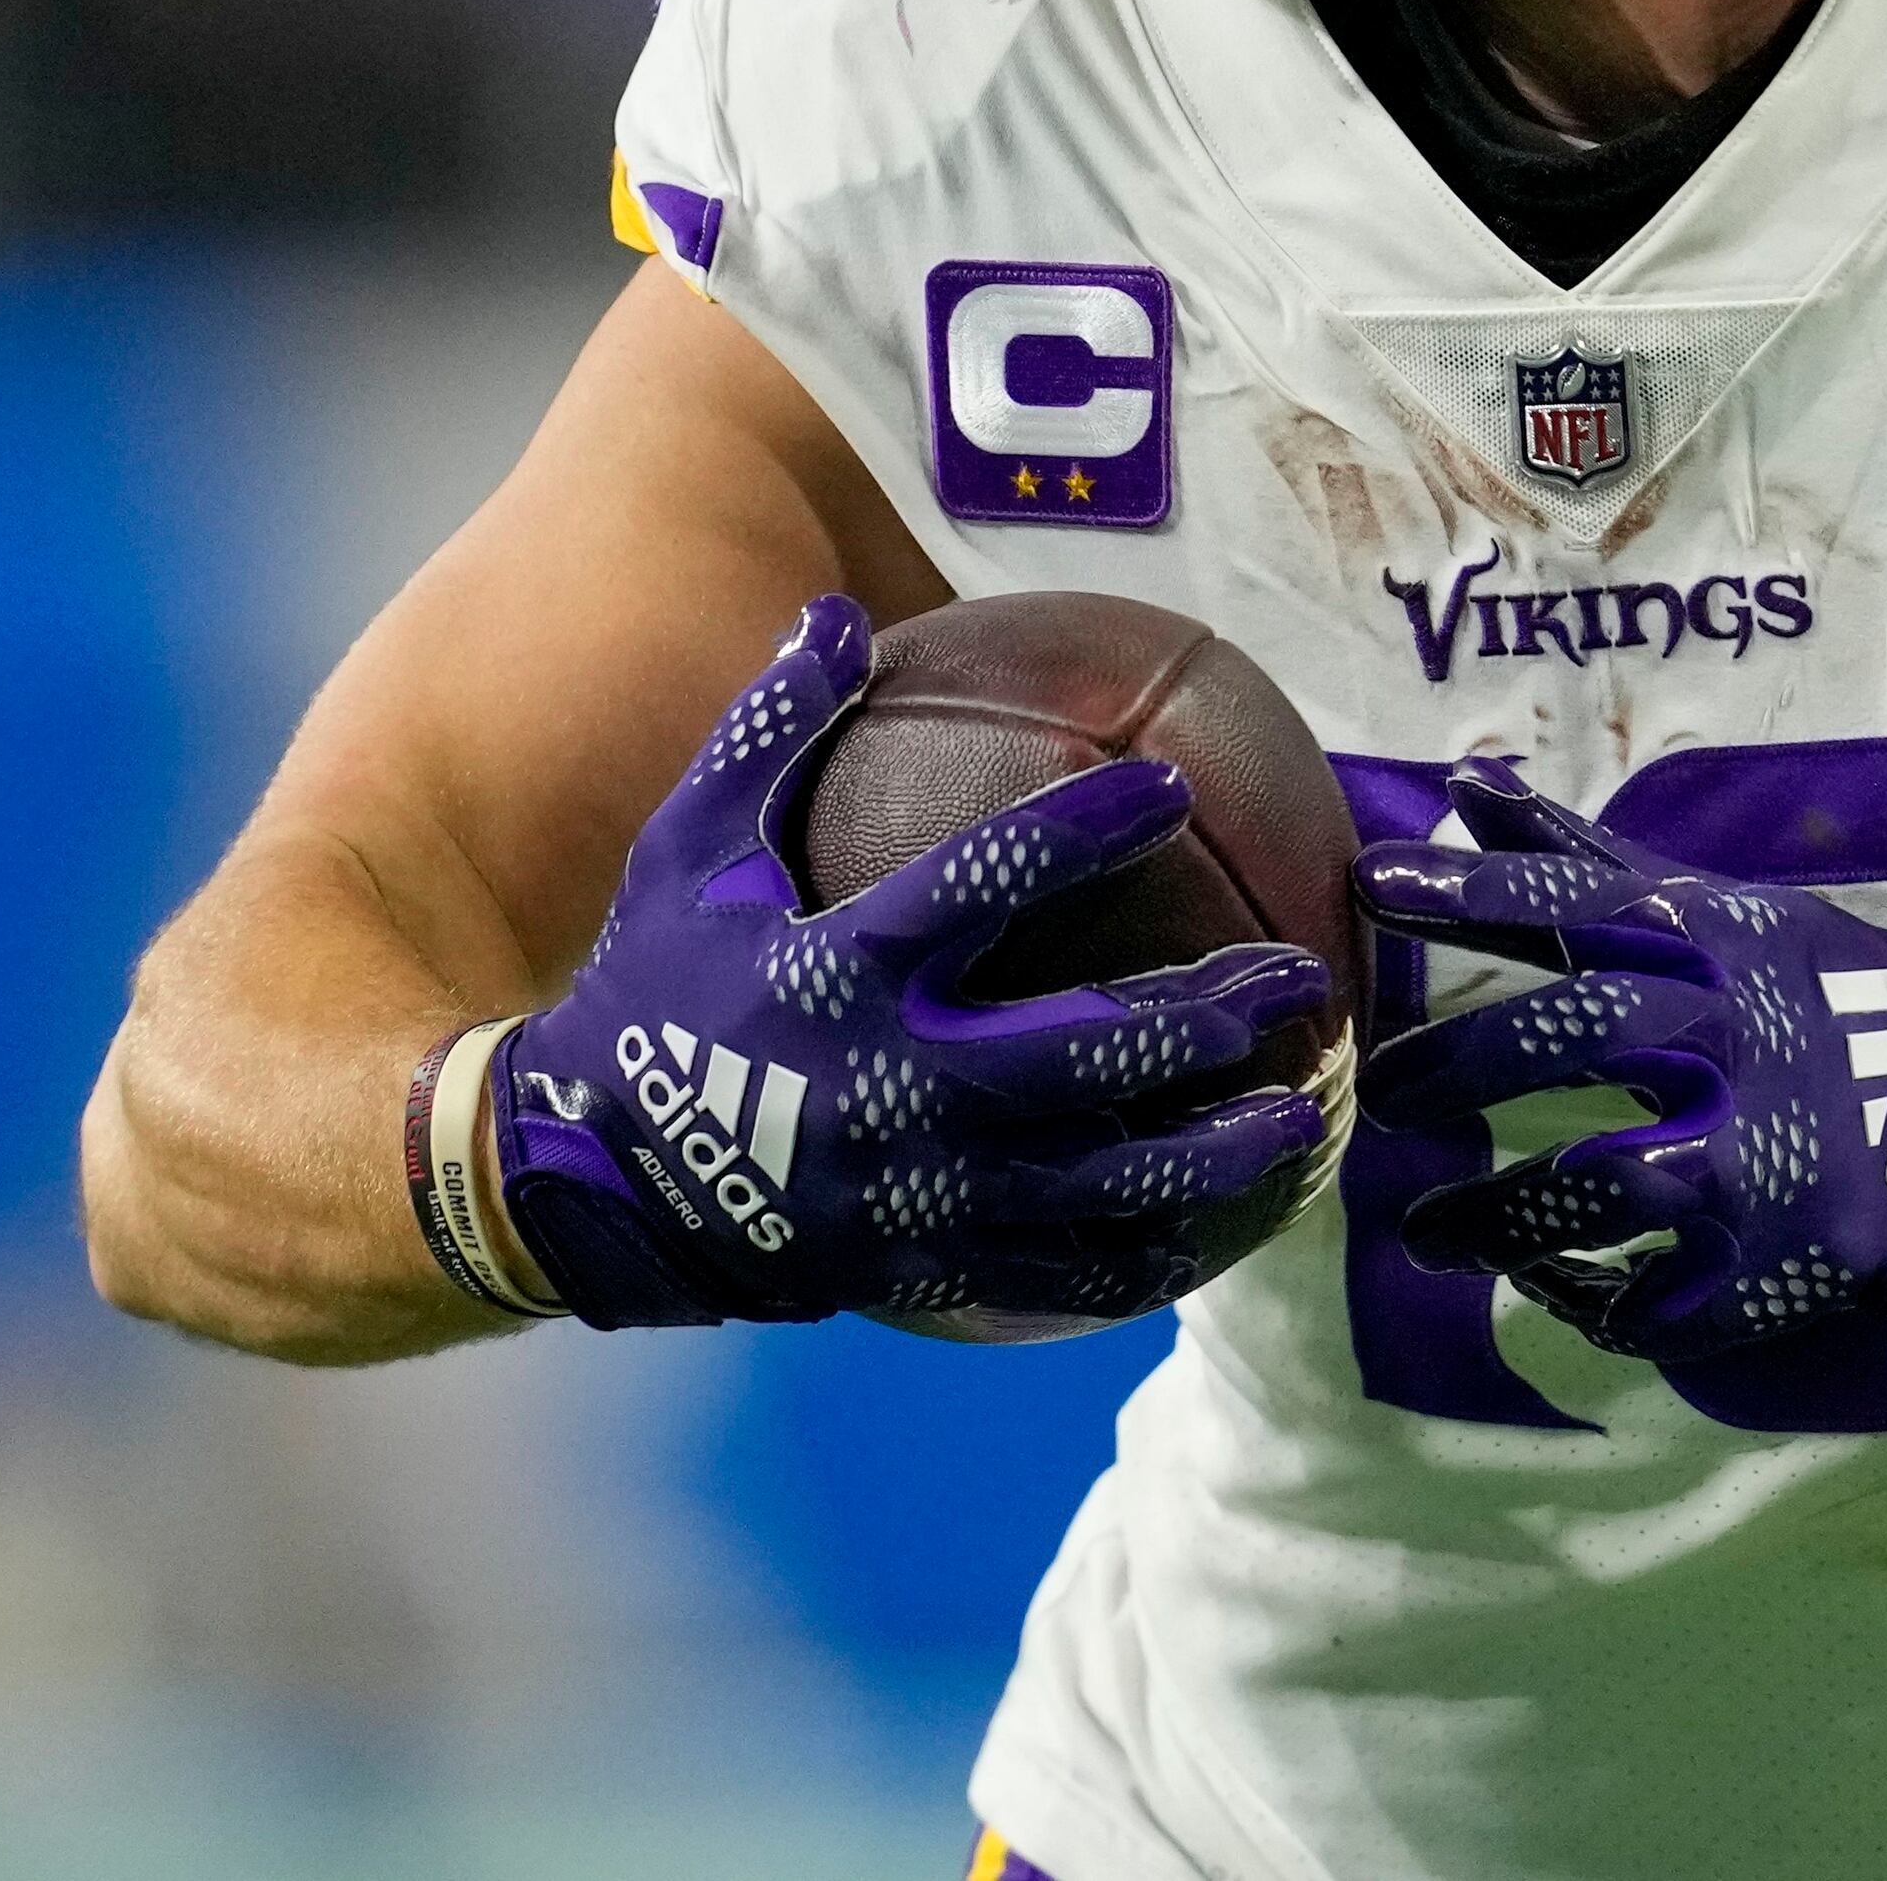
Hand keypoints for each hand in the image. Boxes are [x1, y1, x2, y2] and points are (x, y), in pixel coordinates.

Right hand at [494, 597, 1331, 1329]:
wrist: (584, 1183)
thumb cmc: (650, 991)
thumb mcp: (688, 852)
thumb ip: (768, 733)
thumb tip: (834, 612)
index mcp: (841, 969)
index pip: (982, 883)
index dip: (1081, 830)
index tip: (1167, 781)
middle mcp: (892, 1084)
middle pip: (1082, 1051)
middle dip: (1203, 1016)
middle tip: (1298, 977)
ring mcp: (914, 1190)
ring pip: (1096, 1181)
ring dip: (1211, 1155)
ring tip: (1303, 1118)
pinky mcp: (921, 1266)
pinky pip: (1057, 1273)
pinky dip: (1148, 1258)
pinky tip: (1223, 1233)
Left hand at [1355, 768, 1886, 1358]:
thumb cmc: (1819, 997)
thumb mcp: (1719, 913)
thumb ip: (1583, 864)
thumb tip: (1470, 784)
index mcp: (1715, 952)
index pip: (1577, 908)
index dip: (1473, 894)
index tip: (1369, 882)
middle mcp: (1733, 1043)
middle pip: (1583, 1035)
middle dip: (1470, 1062)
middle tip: (1387, 1094)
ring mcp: (1754, 1164)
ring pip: (1603, 1187)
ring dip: (1499, 1216)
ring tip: (1429, 1234)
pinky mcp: (1766, 1269)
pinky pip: (1651, 1300)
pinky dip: (1584, 1300)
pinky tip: (1542, 1285)